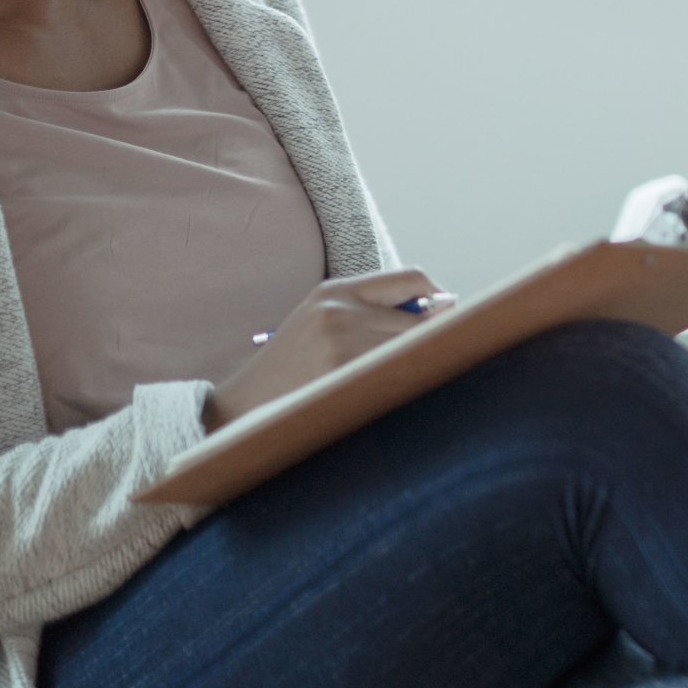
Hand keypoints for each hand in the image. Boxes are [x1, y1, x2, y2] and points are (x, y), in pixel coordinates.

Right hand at [205, 267, 454, 430]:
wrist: (239, 409)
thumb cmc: (293, 369)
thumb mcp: (323, 323)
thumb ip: (375, 311)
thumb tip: (448, 308)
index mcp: (335, 290)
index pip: (413, 278)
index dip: (438, 298)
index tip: (448, 321)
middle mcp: (338, 309)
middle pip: (421, 318)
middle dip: (433, 339)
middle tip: (435, 360)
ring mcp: (339, 342)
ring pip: (413, 348)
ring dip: (418, 365)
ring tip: (400, 381)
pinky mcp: (340, 374)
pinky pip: (395, 374)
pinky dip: (402, 383)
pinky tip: (386, 395)